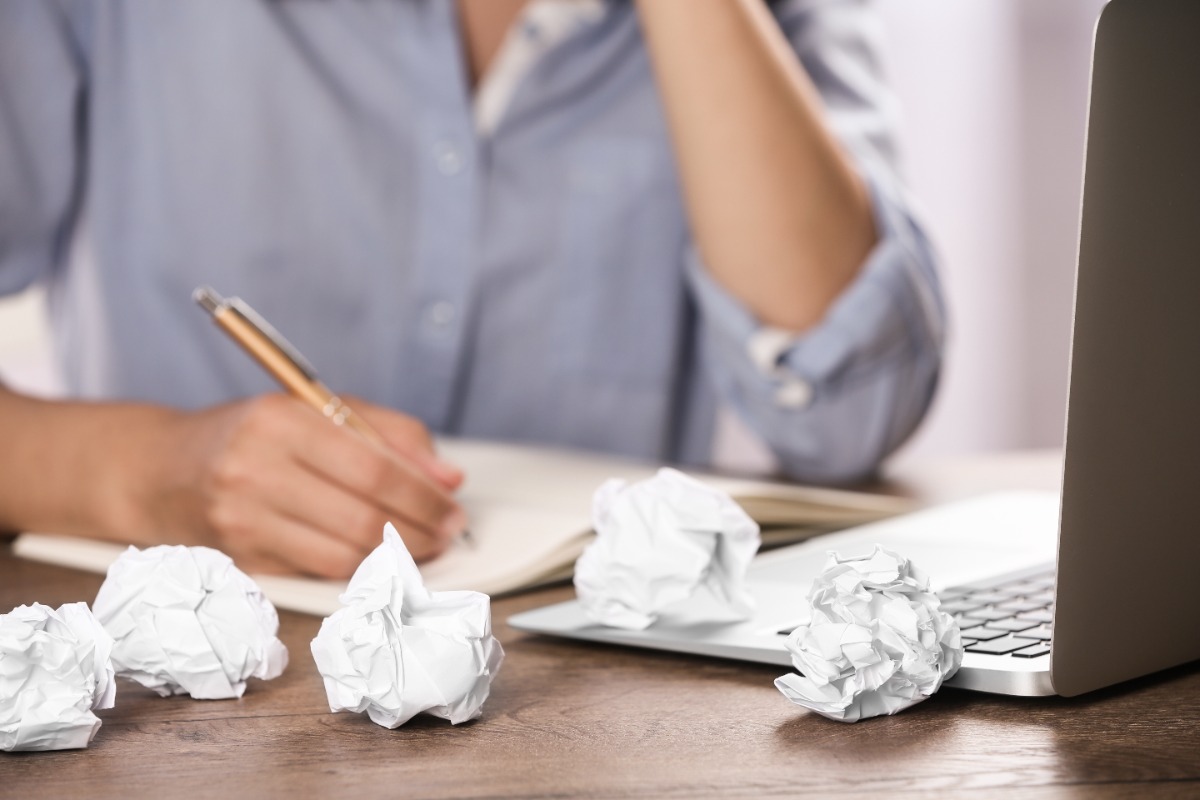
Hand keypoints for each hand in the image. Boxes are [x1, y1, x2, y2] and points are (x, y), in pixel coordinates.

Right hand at [126, 394, 464, 577]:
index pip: (374, 468)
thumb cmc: (253, 435)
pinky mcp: (241, 559)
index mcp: (281, 421)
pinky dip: (360, 569)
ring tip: (422, 546)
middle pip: (364, 516)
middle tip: (447, 532)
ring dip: (396, 556)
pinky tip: (379, 557)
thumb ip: (389, 433)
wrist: (161, 470)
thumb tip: (449, 476)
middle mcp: (256, 470)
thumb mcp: (316, 409)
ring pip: (345, 554)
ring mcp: (243, 520)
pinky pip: (319, 572)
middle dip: (420, 530)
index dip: (424, 495)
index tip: (454, 506)